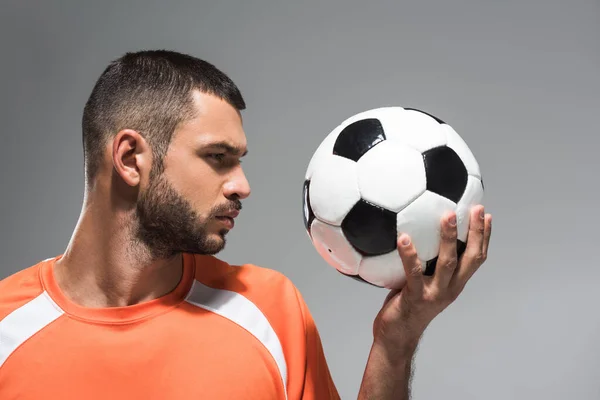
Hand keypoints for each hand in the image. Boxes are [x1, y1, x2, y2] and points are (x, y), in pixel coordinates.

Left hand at [372, 205, 491, 354]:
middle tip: (475, 208)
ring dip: (449, 238)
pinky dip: (409, 254)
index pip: (477, 258)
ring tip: (447, 215)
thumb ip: (426, 264)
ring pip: (448, 263)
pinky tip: (403, 238)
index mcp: (455, 284)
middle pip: (471, 258)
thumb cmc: (407, 305)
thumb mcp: (423, 283)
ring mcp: (434, 293)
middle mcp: (450, 288)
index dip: (484, 237)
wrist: (397, 336)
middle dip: (476, 232)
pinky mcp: (415, 297)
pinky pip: (413, 272)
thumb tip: (418, 234)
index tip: (485, 215)